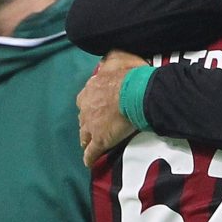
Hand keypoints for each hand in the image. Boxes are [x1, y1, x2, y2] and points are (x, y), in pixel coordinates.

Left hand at [78, 50, 144, 166]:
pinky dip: (90, 157)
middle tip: (97, 125)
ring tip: (92, 143)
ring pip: (84, 135)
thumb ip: (111, 59)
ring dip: (88, 138)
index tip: (99, 107)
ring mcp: (91, 126)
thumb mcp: (119, 58)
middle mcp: (86, 107)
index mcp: (90, 89)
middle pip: (84, 117)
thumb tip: (107, 58)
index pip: (86, 99)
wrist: (137, 93)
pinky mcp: (100, 140)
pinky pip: (91, 152)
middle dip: (89, 121)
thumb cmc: (130, 76)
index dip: (93, 104)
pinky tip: (89, 162)